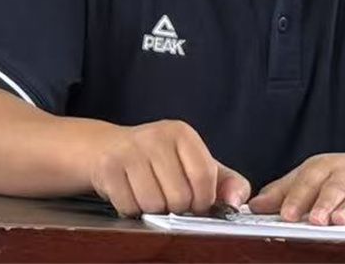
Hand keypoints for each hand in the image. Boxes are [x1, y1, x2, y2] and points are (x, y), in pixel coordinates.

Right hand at [84, 119, 250, 217]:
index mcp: (182, 133)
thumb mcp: (196, 164)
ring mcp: (130, 150)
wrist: (108, 148)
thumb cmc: (160, 161)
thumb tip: (235, 202)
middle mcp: (156, 136)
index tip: (195, 201)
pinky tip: (131, 193)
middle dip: (176, 207)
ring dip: (153, 210)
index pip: (205, 178)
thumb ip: (228, 183)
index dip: (202, 200)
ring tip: (148, 194)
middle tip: (167, 197)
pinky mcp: (108, 167)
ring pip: (154, 205)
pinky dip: (132, 209)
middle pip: (180, 197)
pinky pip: (130, 207)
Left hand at [250, 151, 344, 227]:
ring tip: (339, 221)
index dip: (296, 198)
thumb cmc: (339, 178)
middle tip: (314, 219)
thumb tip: (254, 206)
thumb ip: (283, 192)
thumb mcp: (310, 178)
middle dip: (323, 203)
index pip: (307, 181)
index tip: (285, 215)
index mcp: (323, 168)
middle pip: (334, 187)